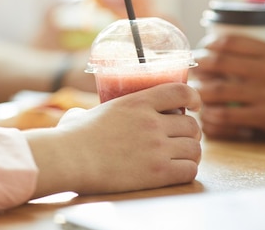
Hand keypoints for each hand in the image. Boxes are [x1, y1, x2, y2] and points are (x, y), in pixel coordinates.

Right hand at [25, 83, 201, 197]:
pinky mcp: (158, 173)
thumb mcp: (88, 112)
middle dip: (190, 133)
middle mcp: (152, 123)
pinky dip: (187, 171)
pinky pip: (189, 170)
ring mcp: (157, 148)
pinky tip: (176, 172)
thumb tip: (78, 116)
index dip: (193, 98)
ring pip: (195, 149)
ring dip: (190, 153)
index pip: (180, 91)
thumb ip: (92, 111)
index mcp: (138, 102)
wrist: (69, 159)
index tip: (194, 106)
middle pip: (192, 125)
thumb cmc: (71, 137)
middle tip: (182, 139)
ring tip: (180, 157)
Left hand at [195, 35, 264, 142]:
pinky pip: (228, 115)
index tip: (200, 50)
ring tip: (193, 93)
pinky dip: (212, 115)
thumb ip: (256, 52)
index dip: (208, 45)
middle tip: (189, 72)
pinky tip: (206, 114)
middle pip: (218, 63)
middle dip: (197, 67)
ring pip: (218, 90)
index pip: (230, 41)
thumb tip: (218, 45)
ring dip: (200, 92)